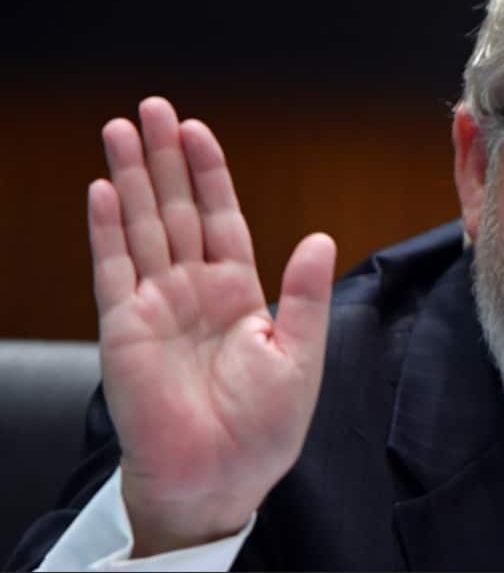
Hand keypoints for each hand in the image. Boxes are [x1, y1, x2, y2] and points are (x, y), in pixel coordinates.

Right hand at [88, 97, 335, 555]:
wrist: (219, 479)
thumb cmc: (263, 427)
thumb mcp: (299, 354)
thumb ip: (304, 294)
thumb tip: (319, 237)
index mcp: (239, 292)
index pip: (222, 218)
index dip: (210, 174)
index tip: (199, 131)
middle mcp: (194, 290)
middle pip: (177, 209)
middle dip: (164, 159)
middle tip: (153, 108)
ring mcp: (156, 305)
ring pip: (141, 227)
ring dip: (130, 178)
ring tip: (120, 129)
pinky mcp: (123, 327)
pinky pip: (113, 269)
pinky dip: (106, 229)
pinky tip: (102, 190)